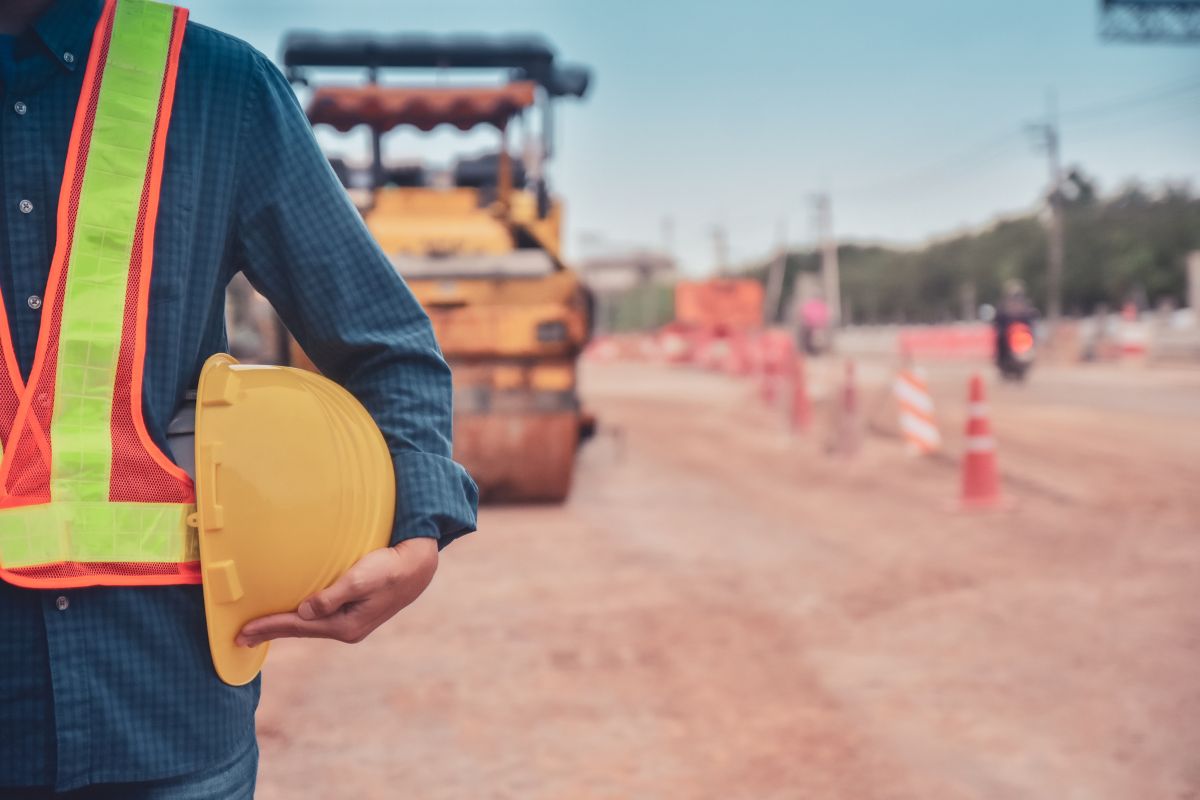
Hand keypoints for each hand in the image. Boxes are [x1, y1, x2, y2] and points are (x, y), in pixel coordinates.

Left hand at [236, 537, 438, 646]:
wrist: (418, 566)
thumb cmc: (390, 568)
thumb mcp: (360, 579)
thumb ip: (331, 596)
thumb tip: (305, 612)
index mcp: (346, 625)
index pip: (298, 627)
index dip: (268, 628)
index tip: (242, 634)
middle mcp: (347, 629)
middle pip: (300, 631)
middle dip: (271, 631)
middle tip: (240, 638)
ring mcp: (352, 623)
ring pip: (310, 626)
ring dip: (285, 626)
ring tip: (261, 629)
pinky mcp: (355, 613)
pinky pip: (320, 619)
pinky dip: (302, 619)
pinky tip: (295, 617)